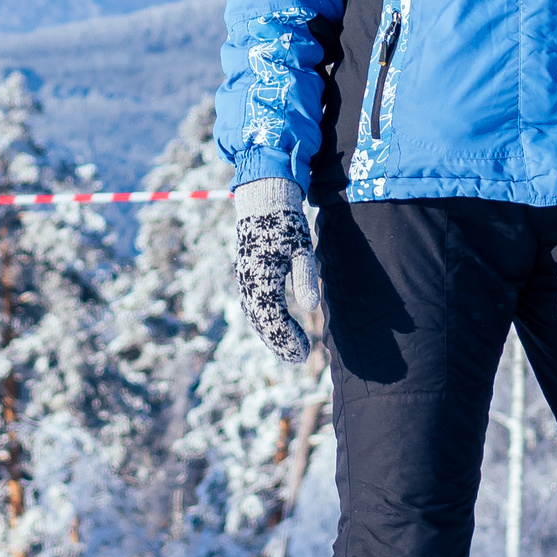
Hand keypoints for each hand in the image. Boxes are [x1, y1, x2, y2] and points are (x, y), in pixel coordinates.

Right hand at [234, 179, 322, 364]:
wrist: (262, 198)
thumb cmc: (285, 221)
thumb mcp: (301, 247)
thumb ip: (305, 278)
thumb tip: (312, 307)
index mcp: (260, 276)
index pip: (272, 318)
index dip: (287, 338)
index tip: (305, 352)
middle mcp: (247, 281)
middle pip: (261, 322)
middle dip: (279, 342)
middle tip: (299, 358)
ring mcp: (244, 278)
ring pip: (255, 315)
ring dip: (271, 334)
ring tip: (290, 349)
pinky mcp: (247, 274)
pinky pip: (253, 305)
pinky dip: (265, 321)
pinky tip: (278, 327)